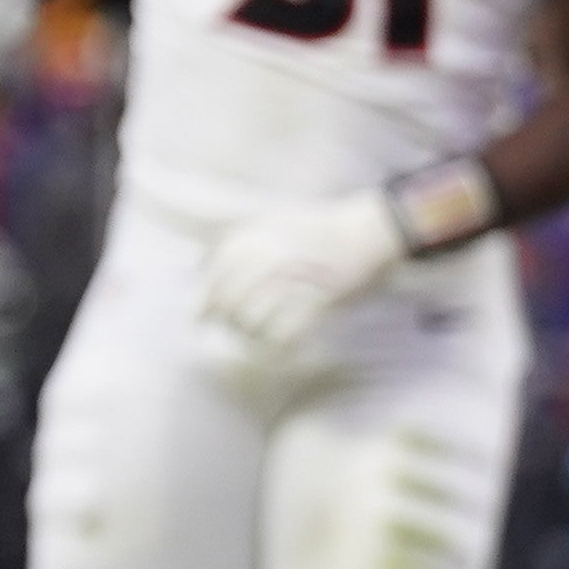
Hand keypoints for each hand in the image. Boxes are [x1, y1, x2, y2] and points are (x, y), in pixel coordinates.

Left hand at [195, 190, 414, 353]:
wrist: (367, 232)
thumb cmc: (319, 231)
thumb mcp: (271, 223)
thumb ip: (238, 243)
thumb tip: (203, 272)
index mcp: (253, 238)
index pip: (213, 280)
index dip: (204, 304)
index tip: (201, 320)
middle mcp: (267, 258)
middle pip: (229, 305)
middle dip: (228, 323)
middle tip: (235, 332)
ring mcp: (291, 281)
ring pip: (252, 322)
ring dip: (252, 336)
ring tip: (260, 338)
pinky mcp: (316, 301)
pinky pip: (284, 335)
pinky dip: (280, 346)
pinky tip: (285, 345)